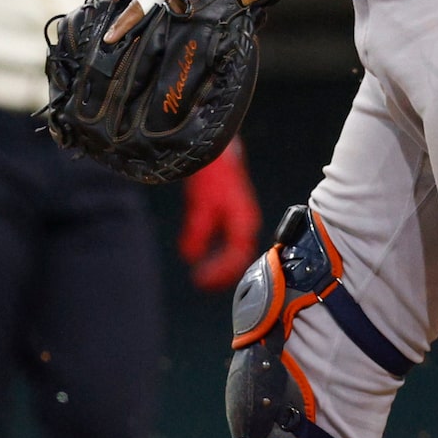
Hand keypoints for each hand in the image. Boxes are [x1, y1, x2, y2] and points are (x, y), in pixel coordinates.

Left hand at [181, 137, 261, 289]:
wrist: (217, 153)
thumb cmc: (212, 175)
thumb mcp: (200, 205)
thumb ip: (197, 233)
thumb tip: (191, 257)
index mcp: (243, 222)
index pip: (237, 256)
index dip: (220, 272)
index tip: (201, 280)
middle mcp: (246, 223)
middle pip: (240, 258)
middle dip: (222, 274)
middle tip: (201, 283)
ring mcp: (242, 220)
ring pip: (236, 252)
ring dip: (221, 266)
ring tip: (203, 276)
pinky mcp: (234, 216)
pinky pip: (231, 243)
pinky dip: (219, 255)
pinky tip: (204, 257)